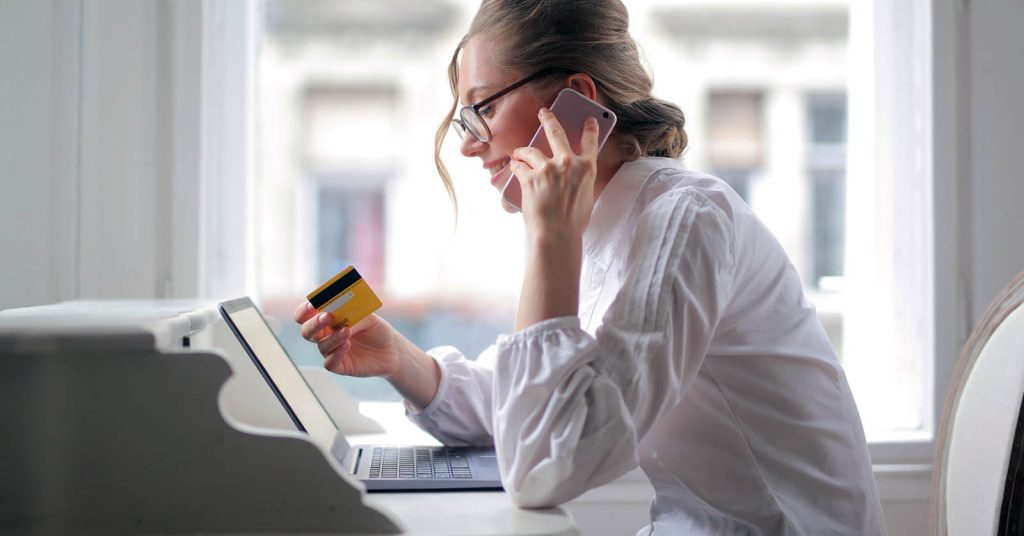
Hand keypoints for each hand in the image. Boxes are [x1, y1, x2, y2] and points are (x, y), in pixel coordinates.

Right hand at [293, 301, 399, 377]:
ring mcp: (331, 351)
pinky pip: (329, 363)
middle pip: (307, 331)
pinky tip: (347, 345)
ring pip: (321, 346)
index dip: (304, 310)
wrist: (392, 349)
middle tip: (327, 317)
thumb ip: (352, 313)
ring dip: (333, 337)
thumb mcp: (367, 316)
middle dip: (314, 324)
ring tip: (347, 331)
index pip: (305, 315)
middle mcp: (325, 335)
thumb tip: (339, 318)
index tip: (312, 305)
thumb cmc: (376, 329)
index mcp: (327, 319)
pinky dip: (336, 354)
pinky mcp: (340, 366)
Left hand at [509, 108, 599, 241]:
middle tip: (544, 113)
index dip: (590, 129)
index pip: (591, 142)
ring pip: (530, 150)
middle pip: (556, 132)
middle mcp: (568, 163)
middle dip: (549, 119)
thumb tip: (569, 175)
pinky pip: (518, 165)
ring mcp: (548, 169)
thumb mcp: (585, 196)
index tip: (589, 120)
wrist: (557, 235)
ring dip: (522, 152)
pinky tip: (514, 169)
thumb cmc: (572, 222)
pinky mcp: (530, 177)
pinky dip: (515, 167)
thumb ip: (579, 180)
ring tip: (519, 154)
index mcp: (587, 169)